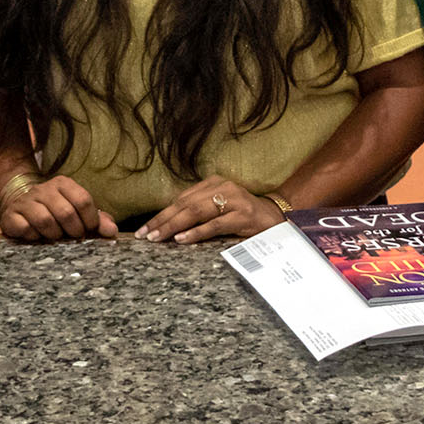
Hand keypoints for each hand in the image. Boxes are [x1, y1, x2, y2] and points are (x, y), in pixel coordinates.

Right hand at [0, 175, 117, 242]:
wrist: (18, 203)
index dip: (91, 220)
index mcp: (63, 184)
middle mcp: (43, 189)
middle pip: (66, 212)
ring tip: (56, 237)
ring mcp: (25, 201)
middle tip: (73, 237)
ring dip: (54, 235)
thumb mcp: (76, 210)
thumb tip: (112, 231)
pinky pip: (25, 229)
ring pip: (45, 221)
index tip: (89, 230)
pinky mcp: (10, 215)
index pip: (83, 200)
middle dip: (74, 231)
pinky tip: (36, 237)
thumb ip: (97, 219)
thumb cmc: (54, 210)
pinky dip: (33, 237)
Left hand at [139, 177, 281, 243]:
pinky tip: (182, 239)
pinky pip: (214, 225)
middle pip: (185, 204)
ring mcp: (234, 201)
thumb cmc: (245, 217)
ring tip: (158, 237)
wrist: (278, 219)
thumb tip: (168, 223)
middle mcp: (223, 187)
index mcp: (214, 183)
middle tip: (145, 235)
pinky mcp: (242, 216)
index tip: (146, 228)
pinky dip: (196, 232)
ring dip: (174, 226)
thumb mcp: (221, 208)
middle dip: (162, 220)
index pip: (182, 199)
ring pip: (196, 212)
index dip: (162, 213)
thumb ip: (199, 210)